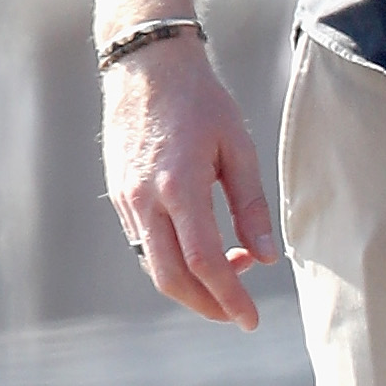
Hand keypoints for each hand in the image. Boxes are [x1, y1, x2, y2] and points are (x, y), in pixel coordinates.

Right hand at [100, 34, 280, 327]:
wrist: (147, 65)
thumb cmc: (201, 100)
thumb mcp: (237, 145)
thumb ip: (250, 205)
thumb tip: (266, 258)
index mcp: (180, 187)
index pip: (205, 262)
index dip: (229, 297)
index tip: (251, 320)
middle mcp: (146, 201)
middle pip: (171, 278)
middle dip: (206, 305)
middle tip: (239, 311)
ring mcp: (126, 201)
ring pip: (153, 267)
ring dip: (189, 285)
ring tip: (230, 272)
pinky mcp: (119, 197)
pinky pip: (144, 246)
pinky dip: (170, 263)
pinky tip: (199, 251)